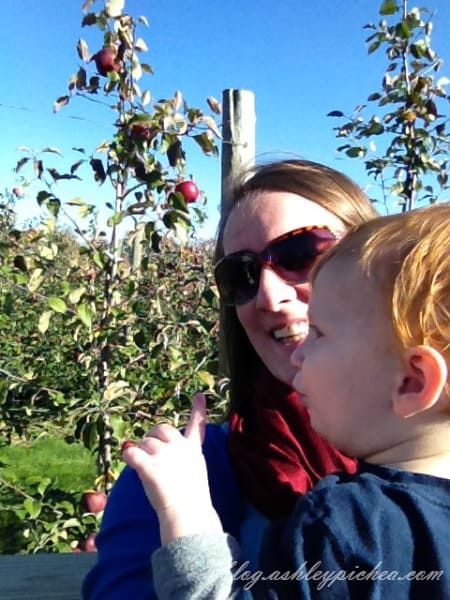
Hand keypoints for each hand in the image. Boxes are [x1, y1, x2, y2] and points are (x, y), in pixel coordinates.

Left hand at [122, 393, 221, 542]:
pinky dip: (128, 456)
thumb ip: (183, 458)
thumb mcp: (195, 472)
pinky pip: (131, 453)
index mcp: (193, 449)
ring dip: (142, 452)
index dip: (199, 409)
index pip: (197, 425)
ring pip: (144, 442)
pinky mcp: (149, 465)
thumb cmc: (191, 500)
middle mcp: (179, 447)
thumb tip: (163, 454)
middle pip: (161, 428)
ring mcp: (164, 454)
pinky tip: (130, 461)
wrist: (187, 513)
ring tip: (149, 471)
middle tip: (149, 451)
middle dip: (152, 437)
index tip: (199, 394)